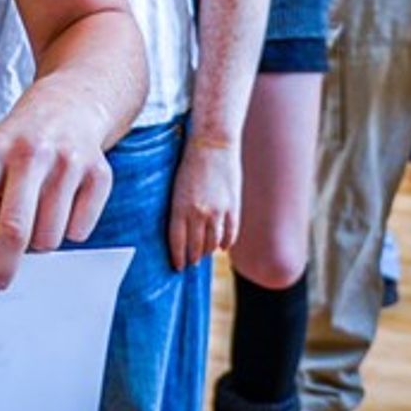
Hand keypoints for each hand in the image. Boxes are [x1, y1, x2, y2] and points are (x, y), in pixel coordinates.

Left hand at [0, 100, 114, 291]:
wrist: (76, 100)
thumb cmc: (24, 138)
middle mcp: (31, 153)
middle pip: (12, 230)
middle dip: (3, 268)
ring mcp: (68, 162)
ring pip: (48, 237)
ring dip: (39, 247)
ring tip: (35, 227)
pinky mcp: (100, 173)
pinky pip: (80, 230)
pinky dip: (70, 232)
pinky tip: (64, 210)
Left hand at [166, 138, 241, 269]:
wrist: (213, 143)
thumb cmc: (189, 162)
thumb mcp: (177, 187)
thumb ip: (180, 210)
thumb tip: (182, 231)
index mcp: (179, 208)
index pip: (177, 242)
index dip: (178, 257)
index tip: (177, 267)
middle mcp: (198, 213)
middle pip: (196, 247)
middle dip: (192, 258)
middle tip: (191, 263)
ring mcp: (217, 212)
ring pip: (213, 243)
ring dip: (208, 251)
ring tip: (204, 254)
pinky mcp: (233, 207)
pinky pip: (230, 234)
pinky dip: (225, 242)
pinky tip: (221, 246)